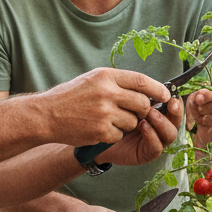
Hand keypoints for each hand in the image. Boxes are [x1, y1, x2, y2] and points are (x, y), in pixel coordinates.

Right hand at [38, 68, 170, 146]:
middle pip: (142, 104)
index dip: (157, 89)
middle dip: (143, 110)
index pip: (141, 81)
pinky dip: (113, 135)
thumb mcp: (92, 79)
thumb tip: (145, 88)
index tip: (165, 95)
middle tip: (135, 112)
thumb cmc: (70, 96)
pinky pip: (120, 135)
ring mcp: (104, 113)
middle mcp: (107, 93)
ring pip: (133, 122)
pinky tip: (99, 129)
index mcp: (105, 76)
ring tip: (108, 120)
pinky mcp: (101, 131)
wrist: (46, 115)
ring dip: (126, 124)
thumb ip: (117, 82)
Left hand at [98, 96, 183, 165]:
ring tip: (150, 113)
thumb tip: (153, 83)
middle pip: (176, 121)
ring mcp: (155, 141)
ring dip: (162, 122)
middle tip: (170, 103)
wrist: (95, 134)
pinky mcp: (146, 153)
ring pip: (170, 134)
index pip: (174, 107)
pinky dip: (152, 136)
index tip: (170, 93)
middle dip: (175, 112)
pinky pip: (156, 147)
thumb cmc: (111, 114)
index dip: (176, 101)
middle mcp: (159, 127)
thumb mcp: (125, 99)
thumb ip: (138, 92)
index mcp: (158, 112)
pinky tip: (143, 126)